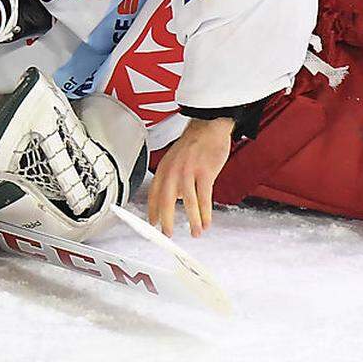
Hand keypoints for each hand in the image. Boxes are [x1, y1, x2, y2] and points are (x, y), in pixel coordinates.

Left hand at [147, 117, 233, 236]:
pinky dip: (205, 213)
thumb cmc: (195, 143)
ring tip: (195, 233)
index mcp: (164, 168)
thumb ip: (173, 179)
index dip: (153, 211)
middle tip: (168, 235)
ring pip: (188, 202)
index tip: (153, 224)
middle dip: (167, 221)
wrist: (209, 126)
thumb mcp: (176, 159)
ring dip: (192, 221)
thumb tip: (174, 199)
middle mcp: (173, 171)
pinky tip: (207, 222)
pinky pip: (204, 198)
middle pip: (166, 201)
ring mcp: (189, 172)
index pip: (154, 194)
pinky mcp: (205, 172)